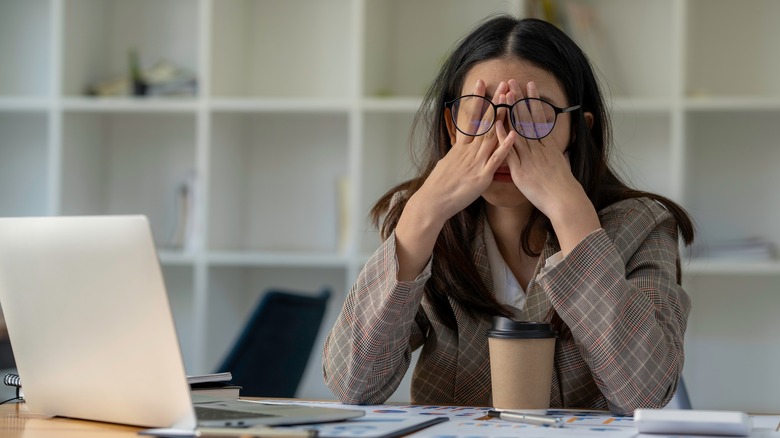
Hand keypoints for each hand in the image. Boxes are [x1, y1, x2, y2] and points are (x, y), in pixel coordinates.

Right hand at [413, 80, 514, 222]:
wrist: (432, 202)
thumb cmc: (439, 186)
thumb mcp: (446, 163)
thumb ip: (457, 154)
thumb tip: (458, 147)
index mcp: (461, 147)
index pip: (470, 117)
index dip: (476, 99)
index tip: (481, 83)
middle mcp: (469, 151)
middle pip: (484, 122)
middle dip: (494, 102)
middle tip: (503, 84)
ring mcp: (476, 162)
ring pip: (492, 135)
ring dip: (502, 117)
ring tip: (511, 100)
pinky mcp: (482, 176)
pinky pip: (496, 159)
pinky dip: (505, 146)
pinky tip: (513, 134)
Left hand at [497, 80, 581, 217]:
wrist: (564, 201)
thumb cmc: (563, 186)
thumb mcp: (562, 164)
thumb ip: (556, 154)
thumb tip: (557, 149)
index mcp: (548, 146)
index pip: (539, 118)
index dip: (533, 101)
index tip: (529, 86)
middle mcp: (539, 148)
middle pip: (527, 119)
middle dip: (520, 100)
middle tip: (513, 82)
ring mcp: (529, 158)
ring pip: (518, 130)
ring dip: (511, 112)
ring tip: (505, 94)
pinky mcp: (520, 170)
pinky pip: (510, 151)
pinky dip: (503, 137)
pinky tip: (497, 124)